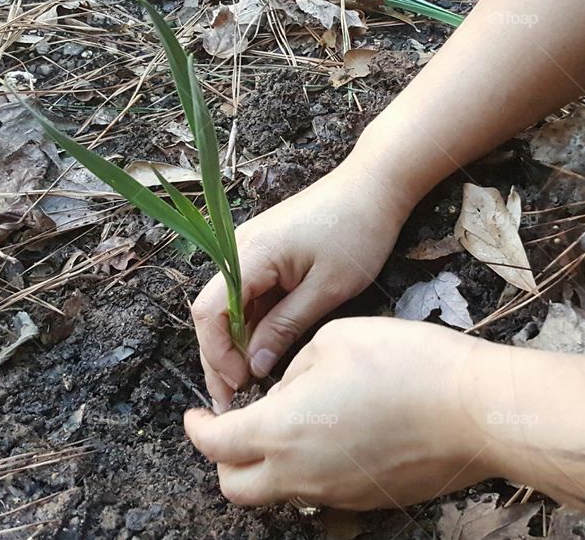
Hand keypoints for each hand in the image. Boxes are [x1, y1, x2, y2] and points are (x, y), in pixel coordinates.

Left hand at [184, 317, 494, 508]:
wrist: (473, 409)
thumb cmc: (404, 364)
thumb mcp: (333, 339)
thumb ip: (292, 369)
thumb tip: (284, 391)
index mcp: (283, 431)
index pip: (217, 444)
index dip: (198, 428)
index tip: (196, 414)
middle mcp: (302, 474)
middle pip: (238, 487)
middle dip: (225, 457)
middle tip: (234, 424)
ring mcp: (336, 493)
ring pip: (278, 493)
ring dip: (267, 464)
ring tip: (288, 421)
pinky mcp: (367, 498)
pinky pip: (319, 490)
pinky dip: (307, 468)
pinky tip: (331, 432)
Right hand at [193, 161, 411, 411]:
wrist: (374, 184)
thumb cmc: (357, 231)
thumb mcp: (327, 289)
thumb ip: (286, 328)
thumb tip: (253, 367)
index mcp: (249, 254)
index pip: (209, 313)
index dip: (217, 356)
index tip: (239, 388)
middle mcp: (238, 248)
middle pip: (212, 312)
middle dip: (219, 358)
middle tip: (235, 400)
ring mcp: (250, 248)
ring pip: (228, 305)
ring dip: (235, 343)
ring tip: (251, 383)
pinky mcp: (265, 252)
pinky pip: (248, 293)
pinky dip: (252, 323)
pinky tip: (265, 351)